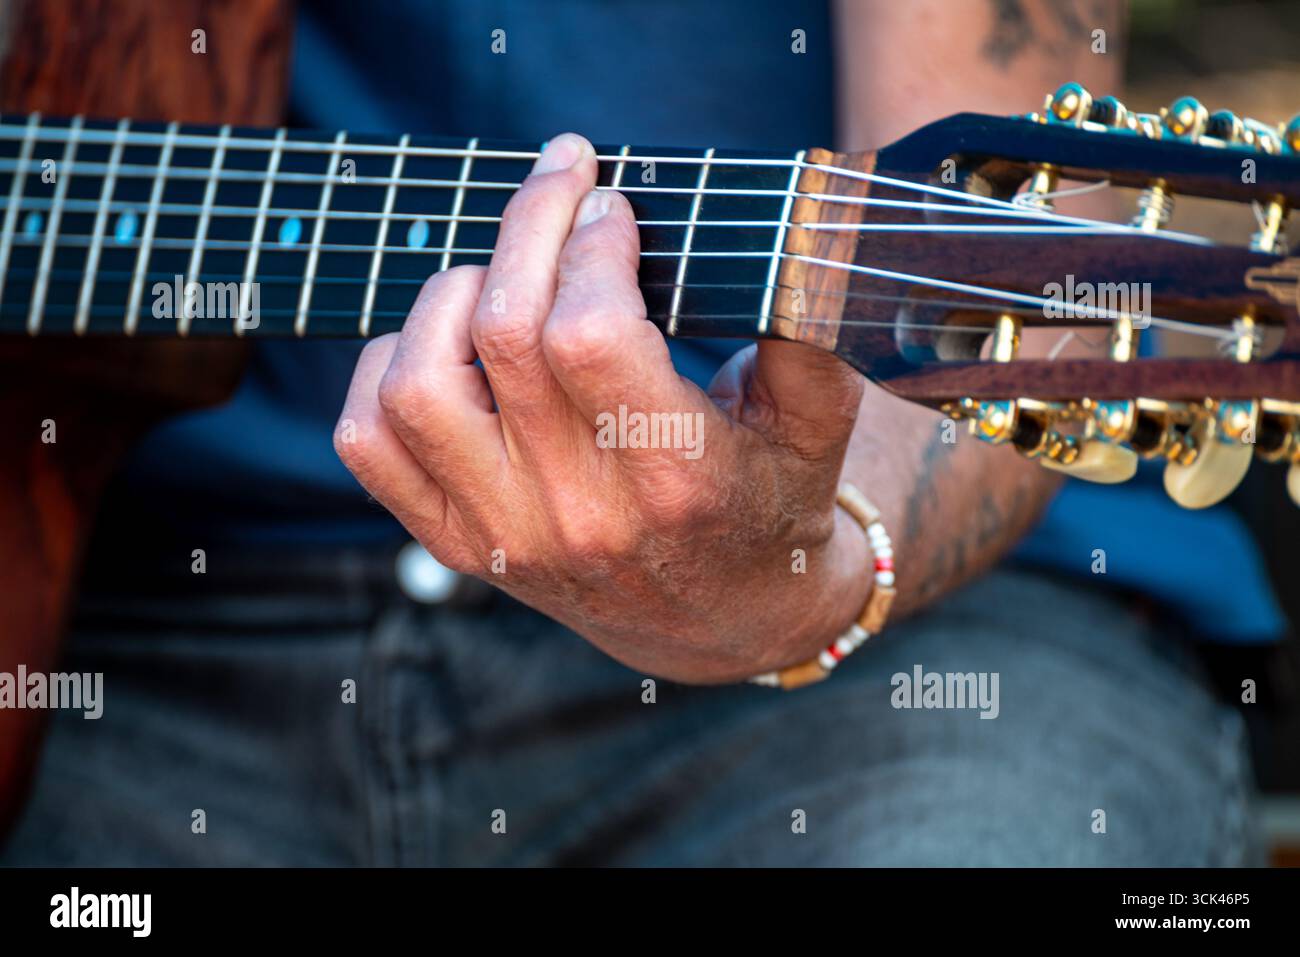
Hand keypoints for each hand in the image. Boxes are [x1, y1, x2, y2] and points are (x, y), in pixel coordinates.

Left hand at [336, 133, 871, 682]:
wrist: (722, 623)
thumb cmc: (771, 505)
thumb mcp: (819, 427)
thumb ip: (813, 333)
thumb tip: (794, 233)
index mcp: (673, 477)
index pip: (590, 334)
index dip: (589, 245)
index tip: (612, 208)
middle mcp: (577, 514)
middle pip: (505, 334)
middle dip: (528, 226)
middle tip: (562, 186)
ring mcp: (505, 534)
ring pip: (419, 386)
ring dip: (449, 297)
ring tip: (502, 275)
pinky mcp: (457, 544)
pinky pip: (369, 444)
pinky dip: (386, 370)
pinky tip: (444, 345)